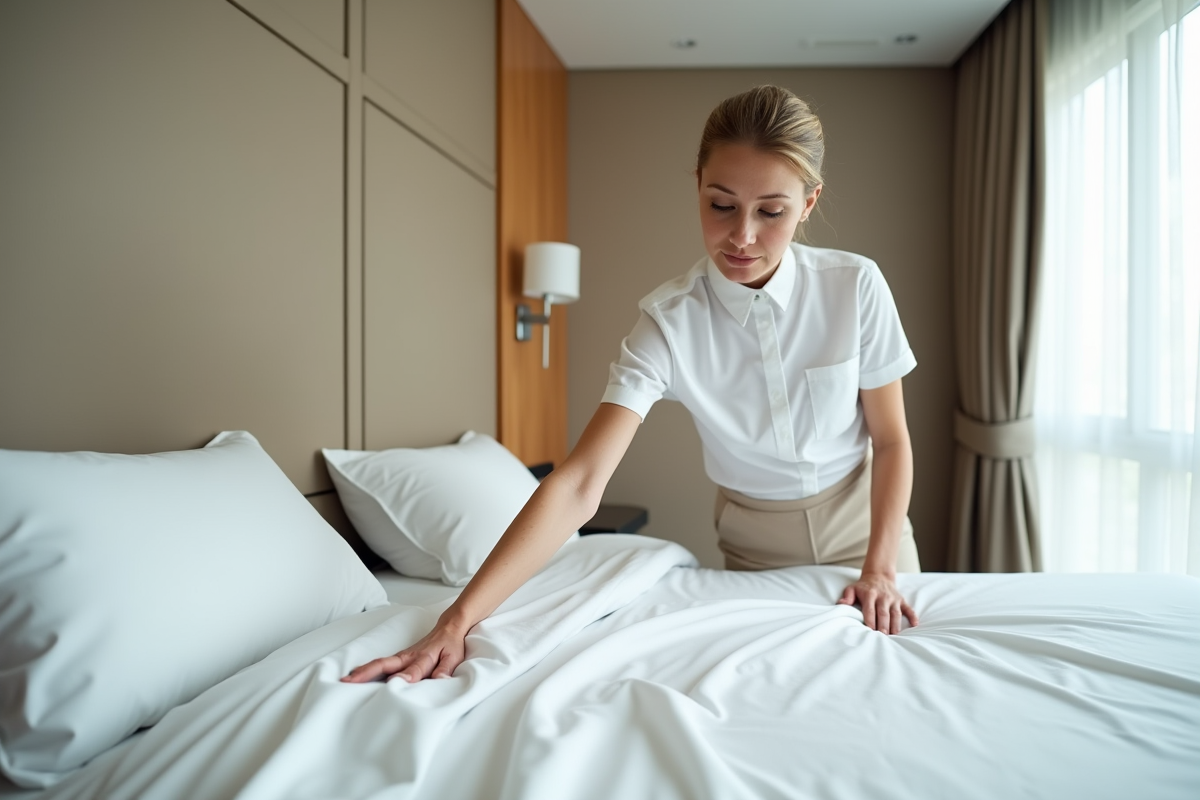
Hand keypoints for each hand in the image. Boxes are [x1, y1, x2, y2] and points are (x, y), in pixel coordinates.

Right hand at [340, 622, 466, 683]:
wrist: (449, 627)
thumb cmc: (451, 645)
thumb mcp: (453, 658)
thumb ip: (445, 670)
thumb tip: (439, 681)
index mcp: (424, 657)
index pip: (413, 670)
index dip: (405, 678)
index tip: (394, 685)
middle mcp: (409, 656)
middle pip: (386, 664)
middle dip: (368, 673)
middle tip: (350, 682)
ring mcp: (402, 656)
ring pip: (380, 663)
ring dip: (363, 671)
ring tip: (345, 680)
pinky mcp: (400, 658)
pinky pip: (382, 664)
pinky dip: (368, 669)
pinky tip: (355, 676)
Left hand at [837, 573, 917, 633]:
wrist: (878, 575)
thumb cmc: (863, 586)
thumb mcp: (852, 588)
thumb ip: (847, 596)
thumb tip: (840, 604)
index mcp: (870, 594)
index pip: (870, 609)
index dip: (870, 620)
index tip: (870, 630)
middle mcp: (883, 596)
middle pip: (883, 613)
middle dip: (883, 625)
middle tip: (882, 637)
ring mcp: (893, 599)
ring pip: (896, 613)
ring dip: (895, 624)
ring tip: (895, 636)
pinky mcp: (901, 600)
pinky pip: (908, 608)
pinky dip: (913, 615)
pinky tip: (915, 624)